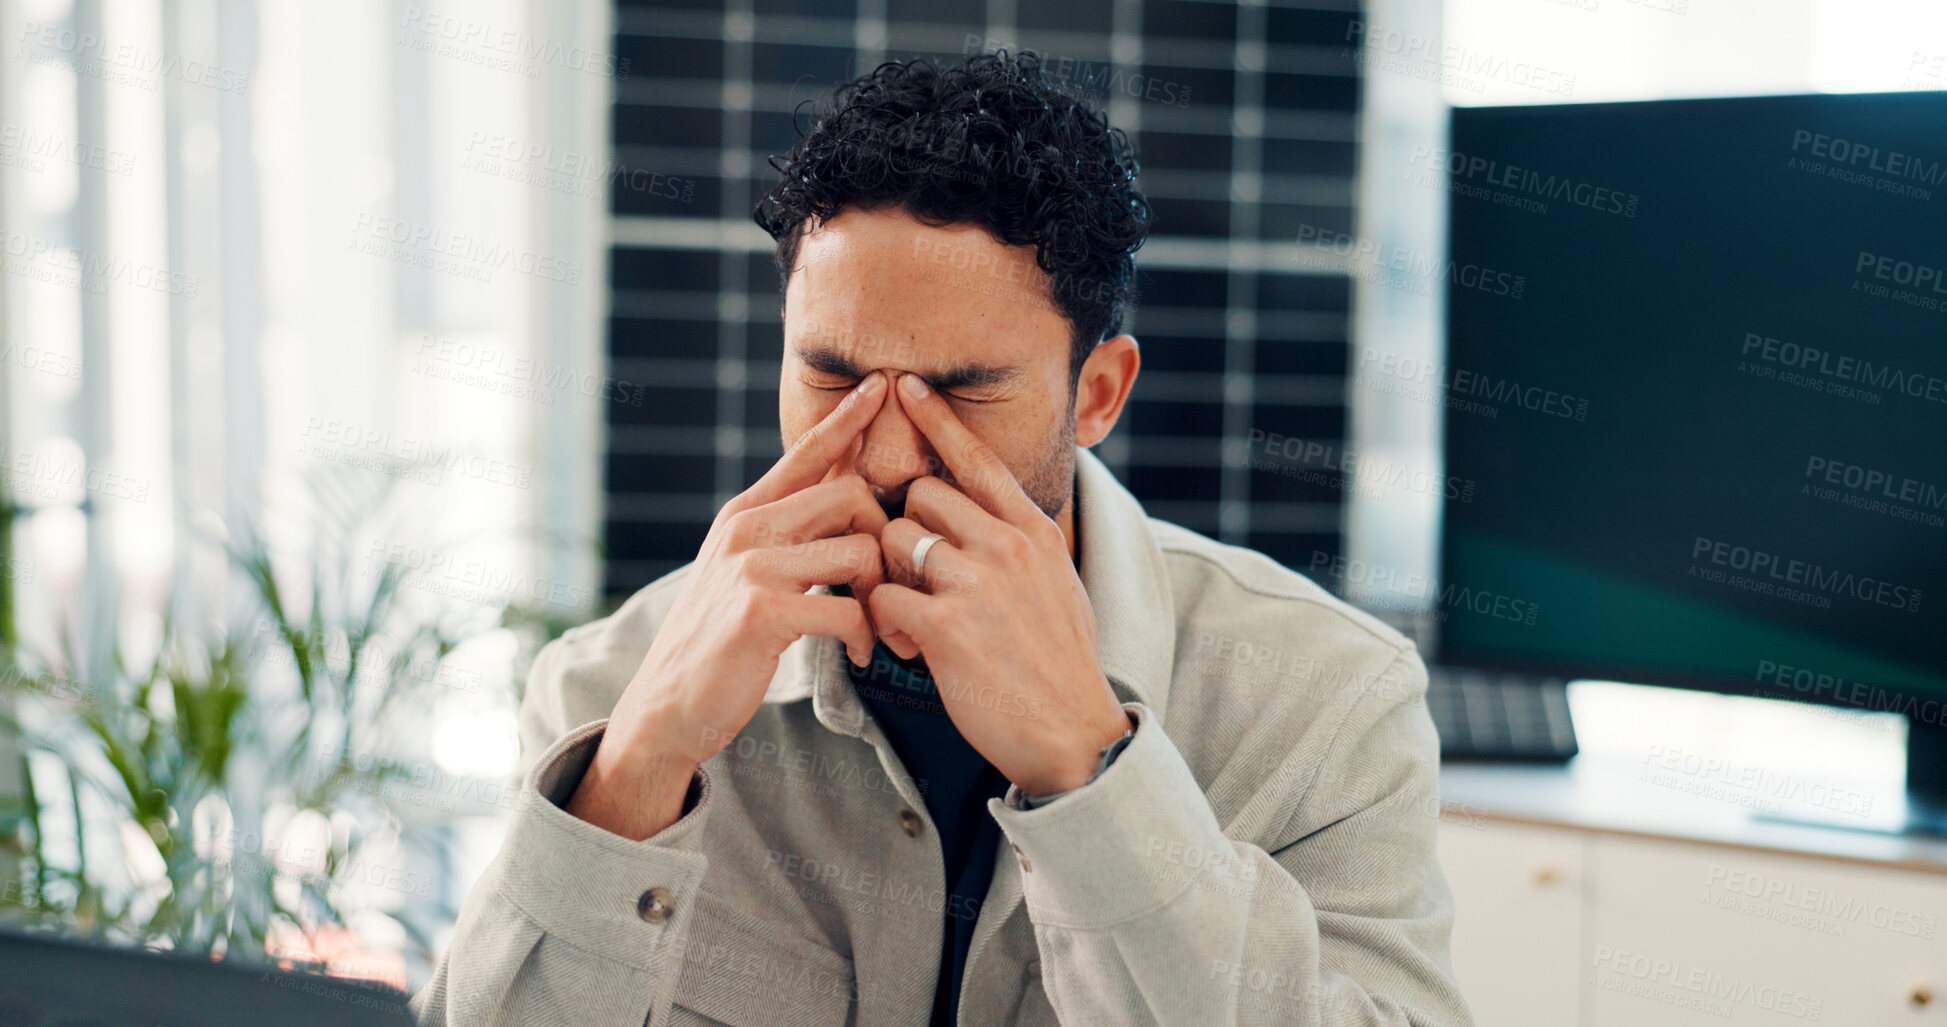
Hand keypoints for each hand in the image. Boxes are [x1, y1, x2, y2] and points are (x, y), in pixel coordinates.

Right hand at [567, 372, 892, 839]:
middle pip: (852, 495)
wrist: (667, 706)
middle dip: (887, 541)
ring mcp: (750, 567)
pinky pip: (848, 608)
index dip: (847, 418)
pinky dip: (866, 636)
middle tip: (895, 590)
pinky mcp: (760, 612)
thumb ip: (789, 535)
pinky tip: (860, 655)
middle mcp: (746, 529)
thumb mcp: (746, 573)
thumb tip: (843, 500)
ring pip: (858, 551)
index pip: (805, 452)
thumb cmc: (721, 642)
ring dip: (884, 596)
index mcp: (746, 514)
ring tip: (880, 631)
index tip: (881, 386)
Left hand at [867, 372, 1131, 796]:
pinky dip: (885, 624)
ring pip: (893, 542)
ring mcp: (978, 585)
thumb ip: (1022, 546)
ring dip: (888, 578)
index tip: (907, 386)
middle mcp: (1006, 546)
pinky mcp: (948, 628)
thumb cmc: (1061, 664)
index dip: (938, 419)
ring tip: (911, 620)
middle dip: (902, 530)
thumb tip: (992, 516)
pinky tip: (907, 650)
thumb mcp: (1058, 585)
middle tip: (912, 579)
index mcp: (1033, 532)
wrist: (1074, 733)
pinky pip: (886, 599)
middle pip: (919, 496)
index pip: (977, 459)